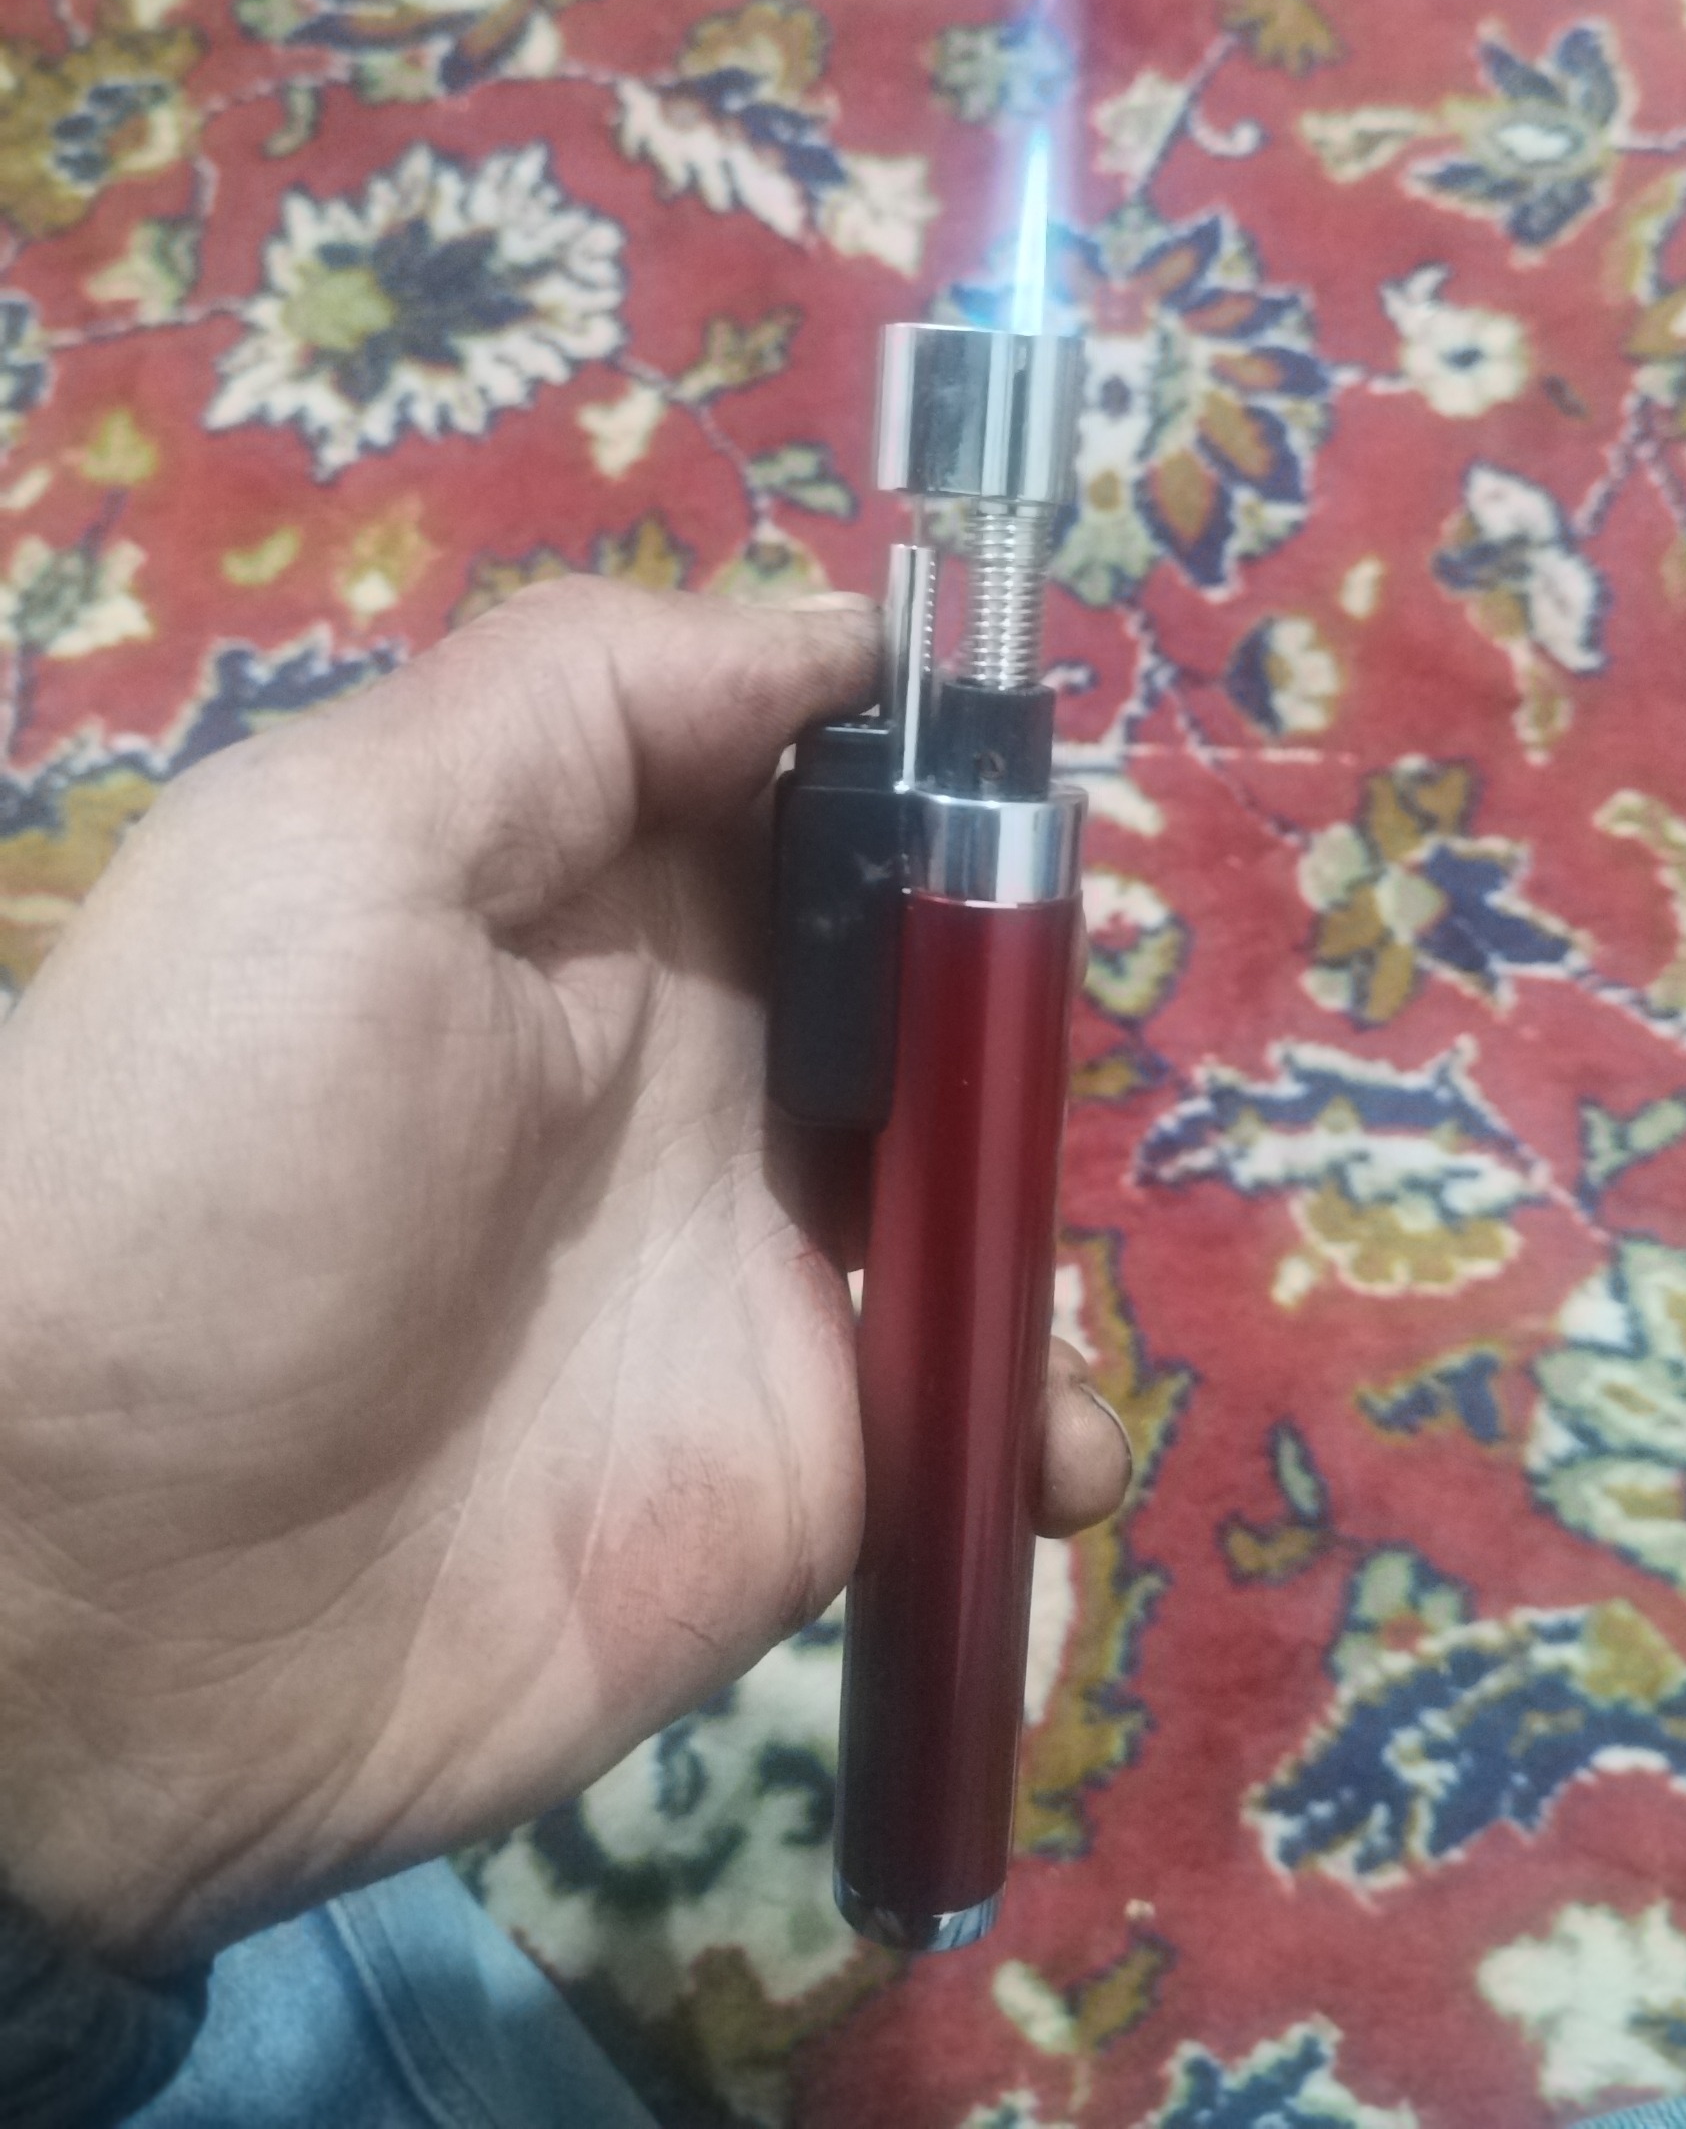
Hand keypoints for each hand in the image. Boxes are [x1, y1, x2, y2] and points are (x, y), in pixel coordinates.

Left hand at [0, 579, 1128, 1965]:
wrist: (99, 1588)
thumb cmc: (210, 1164)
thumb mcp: (337, 846)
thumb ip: (582, 700)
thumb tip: (843, 634)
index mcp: (604, 900)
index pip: (820, 787)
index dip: (932, 767)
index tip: (1022, 772)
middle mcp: (706, 1066)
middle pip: (941, 980)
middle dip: (1025, 987)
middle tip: (1026, 1037)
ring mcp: (766, 1265)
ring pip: (984, 1182)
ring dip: (1050, 1198)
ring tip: (1022, 1246)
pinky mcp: (810, 1456)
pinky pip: (978, 1408)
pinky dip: (1043, 1413)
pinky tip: (1039, 1443)